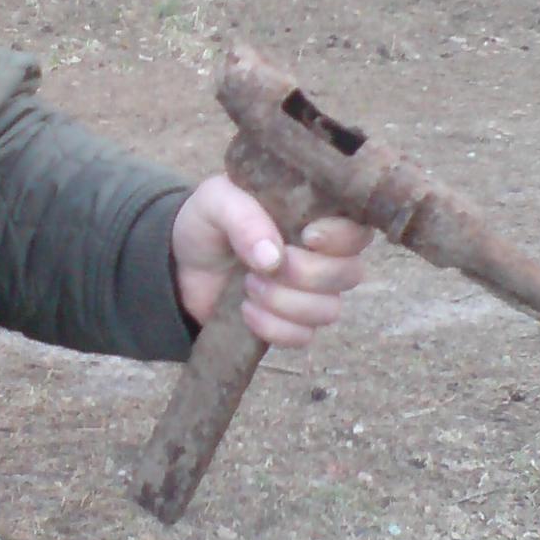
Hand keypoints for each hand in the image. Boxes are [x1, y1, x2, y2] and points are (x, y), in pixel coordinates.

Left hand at [171, 175, 373, 347]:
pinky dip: (272, 328)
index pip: (359, 230)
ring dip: (284, 302)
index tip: (307, 237)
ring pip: (329, 310)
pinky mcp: (292, 325)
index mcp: (316, 216)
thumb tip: (273, 257)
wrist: (180, 265)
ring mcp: (311, 295)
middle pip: (350, 274)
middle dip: (304, 274)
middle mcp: (324, 257)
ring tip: (248, 286)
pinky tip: (246, 311)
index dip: (341, 238)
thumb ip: (244, 217)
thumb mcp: (216, 202)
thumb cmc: (207, 223)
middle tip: (260, 267)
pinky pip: (303, 338)